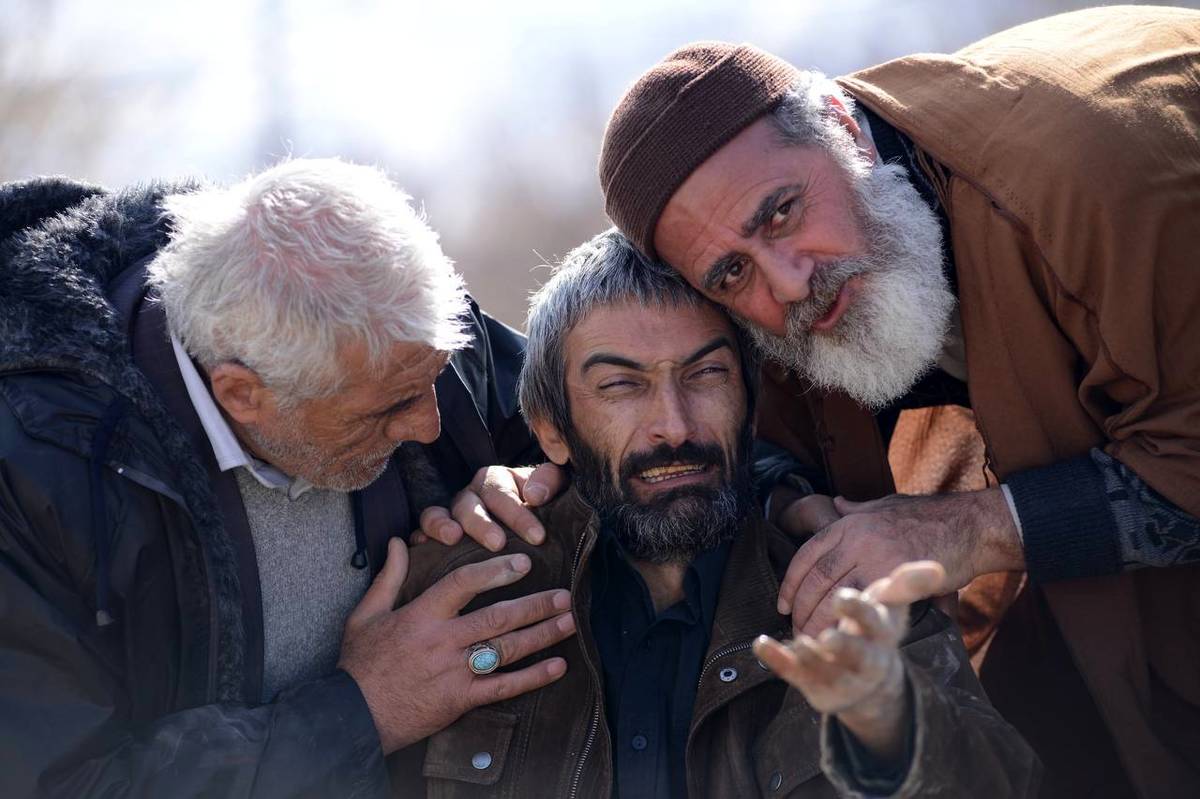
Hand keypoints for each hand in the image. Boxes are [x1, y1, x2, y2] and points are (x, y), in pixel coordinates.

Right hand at [338, 538, 575, 752]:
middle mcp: (442, 641)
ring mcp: (454, 672)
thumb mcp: (365, 615)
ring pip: (507, 649)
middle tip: (565, 595)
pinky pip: (503, 687)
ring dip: (542, 635)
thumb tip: (397, 542)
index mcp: (421, 616)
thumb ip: (388, 577)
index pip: (463, 584)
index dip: (495, 571)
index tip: (523, 563)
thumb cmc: (360, 664)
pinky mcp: (461, 699)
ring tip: (570, 622)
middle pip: (497, 618)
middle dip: (535, 605)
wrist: (354, 716)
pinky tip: (557, 667)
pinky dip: (533, 677)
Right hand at [414, 463, 568, 550]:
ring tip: (453, 538)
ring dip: (442, 525)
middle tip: (499, 544)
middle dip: (483, 524)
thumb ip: (549, 482)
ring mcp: (448, 515)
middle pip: (468, 504)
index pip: (502, 493)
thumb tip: (535, 495)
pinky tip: (423, 550)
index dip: (519, 514)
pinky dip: (419, 540)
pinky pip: (419, 534)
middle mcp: (469, 495)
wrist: (530, 530)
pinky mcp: (433, 536)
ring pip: (436, 515)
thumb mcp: (551, 490)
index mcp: (495, 480)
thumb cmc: (542, 509)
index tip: (538, 537)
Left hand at [754, 561, 945, 760]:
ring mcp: (837, 674)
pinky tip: (761, 644)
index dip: (859, 612)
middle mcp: (863, 658)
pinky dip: (776, 660)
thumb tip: (936, 567)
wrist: (872, 681)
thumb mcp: (892, 604)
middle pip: (854, 653)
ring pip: (824, 668)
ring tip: (801, 642)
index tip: (844, 596)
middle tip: (827, 635)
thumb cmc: (876, 630)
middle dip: (843, 645)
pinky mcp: (813, 684)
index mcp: (881, 633)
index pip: (872, 622)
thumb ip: (906, 583)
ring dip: (811, 656)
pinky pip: (792, 673)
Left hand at [778, 489, 1022, 636]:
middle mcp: (855, 539)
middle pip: (816, 579)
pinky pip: (864, 607)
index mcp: (848, 523)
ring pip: (835, 596)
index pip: (807, 556)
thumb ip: (856, 510)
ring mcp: (874, 558)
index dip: (791, 583)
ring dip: (819, 621)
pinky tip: (840, 641)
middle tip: (797, 630)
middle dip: (802, 608)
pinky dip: (848, 626)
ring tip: (812, 642)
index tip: (784, 605)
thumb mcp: (885, 505)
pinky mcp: (896, 579)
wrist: (968, 525)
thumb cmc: (928, 517)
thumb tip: (835, 504)